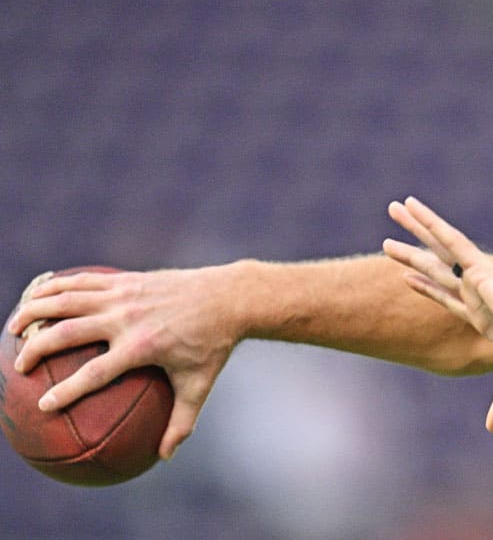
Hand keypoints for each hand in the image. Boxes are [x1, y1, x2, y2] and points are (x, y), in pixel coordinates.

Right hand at [7, 265, 243, 459]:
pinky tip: (38, 295)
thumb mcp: (199, 384)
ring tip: (14, 328)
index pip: (95, 372)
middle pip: (68, 332)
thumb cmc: (213, 345)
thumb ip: (181, 421)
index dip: (67, 390)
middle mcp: (128, 318)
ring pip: (67, 299)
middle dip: (36, 349)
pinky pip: (83, 280)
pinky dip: (56, 285)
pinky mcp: (126, 279)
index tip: (44, 407)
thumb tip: (165, 456)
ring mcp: (125, 295)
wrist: (228, 297)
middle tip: (18, 366)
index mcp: (143, 346)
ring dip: (35, 310)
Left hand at [383, 197, 492, 431]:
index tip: (409, 278)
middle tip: (389, 242)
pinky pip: (450, 240)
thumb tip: (492, 428)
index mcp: (488, 317)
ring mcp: (480, 278)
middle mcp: (482, 292)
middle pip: (438, 270)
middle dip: (414, 255)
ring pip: (439, 248)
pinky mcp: (482, 268)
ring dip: (415, 229)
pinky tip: (411, 207)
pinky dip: (430, 223)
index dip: (429, 290)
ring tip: (392, 207)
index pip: (450, 300)